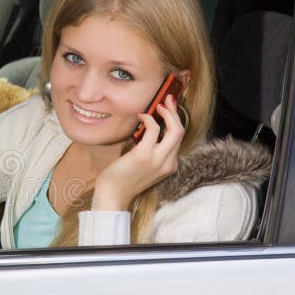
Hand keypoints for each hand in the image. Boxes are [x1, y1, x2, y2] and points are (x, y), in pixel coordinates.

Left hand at [92, 94, 183, 210]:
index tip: (170, 108)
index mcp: (169, 166)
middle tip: (168, 99)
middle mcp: (168, 163)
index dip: (176, 121)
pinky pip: (153, 129)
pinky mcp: (144, 155)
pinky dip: (148, 119)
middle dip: (176, 112)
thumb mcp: (144, 166)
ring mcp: (158, 159)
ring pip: (175, 130)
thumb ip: (151, 152)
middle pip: (181, 132)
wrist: (113, 195)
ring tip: (158, 105)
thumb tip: (150, 130)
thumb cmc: (123, 179)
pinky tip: (141, 116)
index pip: (179, 139)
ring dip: (168, 113)